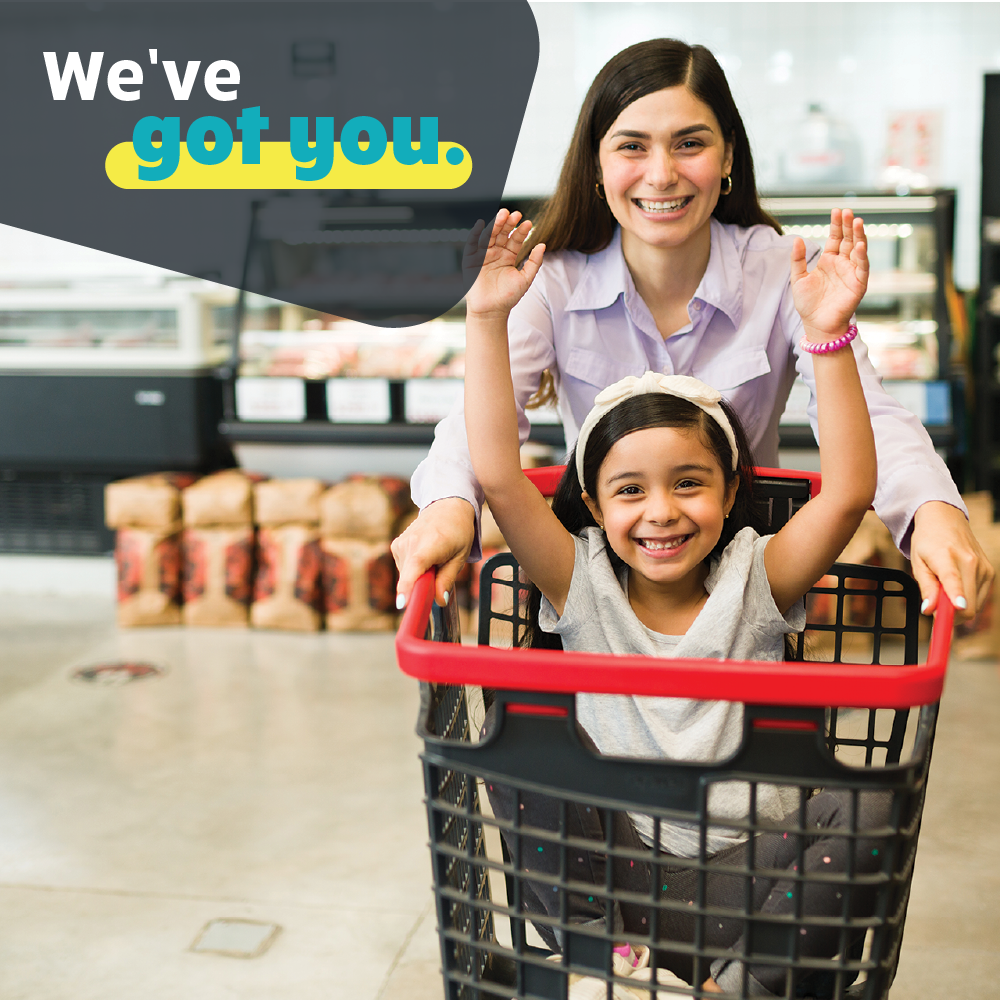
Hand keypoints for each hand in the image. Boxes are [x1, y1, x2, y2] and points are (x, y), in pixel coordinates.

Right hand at [390, 497, 475, 607]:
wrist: (446, 506)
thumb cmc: (457, 531)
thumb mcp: (460, 556)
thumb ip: (447, 579)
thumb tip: (440, 601)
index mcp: (431, 544)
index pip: (415, 567)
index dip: (407, 587)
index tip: (402, 604)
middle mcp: (411, 543)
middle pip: (410, 578)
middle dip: (422, 588)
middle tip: (440, 579)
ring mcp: (400, 544)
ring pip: (407, 575)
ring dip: (420, 576)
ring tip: (435, 560)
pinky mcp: (396, 546)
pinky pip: (404, 568)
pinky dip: (414, 569)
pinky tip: (426, 556)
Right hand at [463, 208, 545, 317]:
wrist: (492, 311)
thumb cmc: (509, 297)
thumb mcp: (526, 278)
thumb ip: (534, 262)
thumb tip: (542, 245)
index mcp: (508, 256)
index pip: (515, 239)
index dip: (521, 231)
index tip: (528, 224)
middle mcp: (496, 253)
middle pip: (502, 234)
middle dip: (508, 223)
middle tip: (516, 214)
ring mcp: (483, 255)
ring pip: (489, 236)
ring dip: (495, 225)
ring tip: (503, 215)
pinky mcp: (471, 260)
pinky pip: (472, 244)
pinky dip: (475, 233)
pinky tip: (481, 224)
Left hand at [790, 208, 868, 338]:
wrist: (816, 324)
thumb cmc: (808, 304)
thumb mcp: (798, 278)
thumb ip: (798, 259)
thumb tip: (796, 239)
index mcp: (829, 261)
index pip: (835, 238)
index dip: (836, 225)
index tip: (836, 211)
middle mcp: (842, 264)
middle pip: (848, 240)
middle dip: (848, 226)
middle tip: (847, 212)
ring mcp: (851, 273)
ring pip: (858, 250)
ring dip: (858, 236)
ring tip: (857, 222)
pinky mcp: (858, 284)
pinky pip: (862, 268)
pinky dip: (861, 257)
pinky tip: (858, 245)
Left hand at [910, 501, 994, 620]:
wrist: (945, 519)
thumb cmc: (928, 541)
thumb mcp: (918, 563)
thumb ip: (926, 588)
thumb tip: (929, 610)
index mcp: (946, 557)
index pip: (954, 580)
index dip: (956, 598)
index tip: (958, 609)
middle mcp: (970, 562)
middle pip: (968, 605)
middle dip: (951, 615)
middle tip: (936, 607)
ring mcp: (984, 568)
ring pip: (974, 606)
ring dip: (958, 606)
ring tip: (944, 588)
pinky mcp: (990, 572)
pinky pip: (979, 598)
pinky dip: (967, 599)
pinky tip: (956, 586)